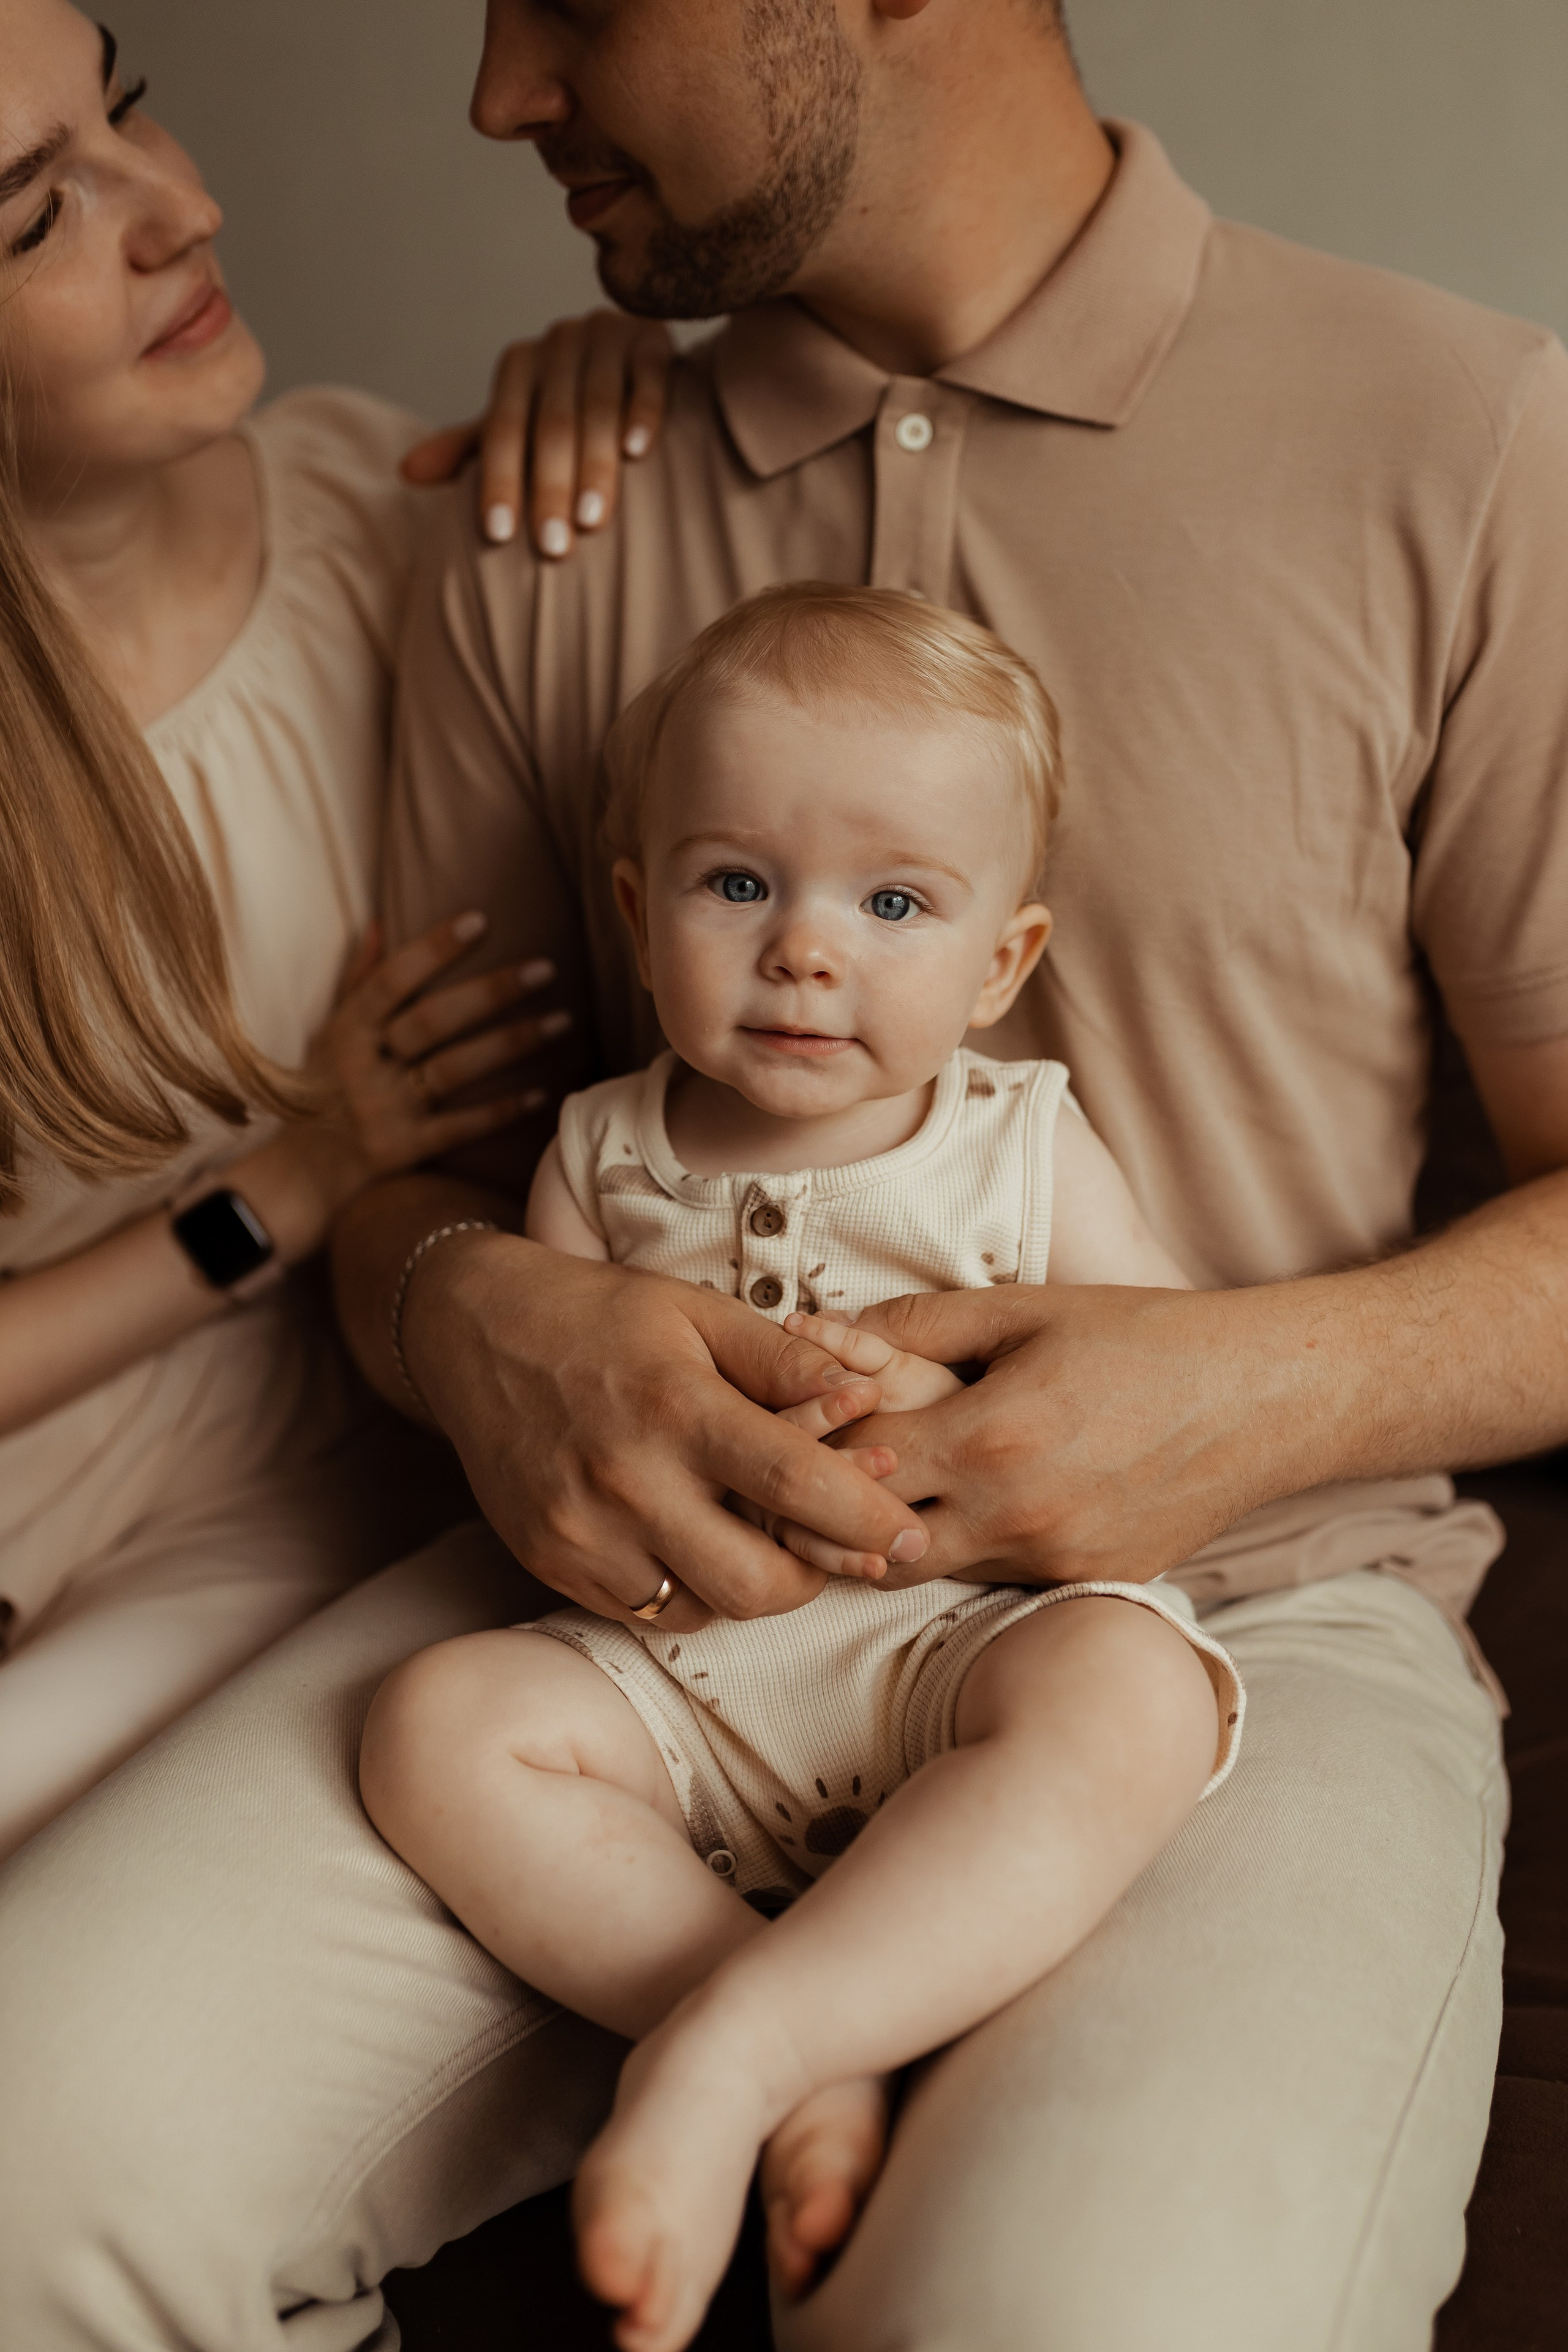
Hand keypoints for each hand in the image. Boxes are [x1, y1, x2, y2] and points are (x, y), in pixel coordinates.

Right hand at [235, 913, 559, 1260]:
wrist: (303, 1167)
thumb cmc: (324, 1085)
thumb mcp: (330, 1030)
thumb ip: (358, 978)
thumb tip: (378, 921)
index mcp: (348, 1029)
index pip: (393, 979)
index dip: (433, 948)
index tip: (479, 920)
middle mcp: (364, 1065)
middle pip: (433, 1021)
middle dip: (490, 993)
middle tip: (545, 968)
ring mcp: (385, 1109)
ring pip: (454, 1070)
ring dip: (510, 1045)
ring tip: (562, 1021)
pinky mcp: (405, 1149)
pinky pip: (459, 1128)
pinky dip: (500, 1111)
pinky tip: (542, 1093)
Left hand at [400, 310, 672, 558]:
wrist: (632, 356)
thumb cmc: (568, 407)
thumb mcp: (518, 425)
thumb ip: (471, 448)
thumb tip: (406, 473)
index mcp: (519, 366)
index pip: (502, 429)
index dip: (498, 480)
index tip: (498, 535)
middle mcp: (558, 343)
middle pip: (551, 424)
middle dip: (549, 488)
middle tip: (553, 548)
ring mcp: (607, 336)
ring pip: (598, 405)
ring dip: (595, 465)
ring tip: (592, 521)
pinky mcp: (652, 338)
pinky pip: (647, 375)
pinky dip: (642, 412)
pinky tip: (638, 453)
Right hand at [400, 1231, 933, 1631]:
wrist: (474, 1333)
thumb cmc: (603, 1315)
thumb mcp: (699, 1310)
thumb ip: (788, 1359)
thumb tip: (871, 1398)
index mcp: (674, 1407)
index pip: (796, 1484)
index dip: (866, 1517)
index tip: (910, 1535)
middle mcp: (625, 1482)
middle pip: (758, 1583)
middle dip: (815, 1574)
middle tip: (832, 1542)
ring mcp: (582, 1533)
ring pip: (708, 1609)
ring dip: (753, 1584)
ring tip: (757, 1530)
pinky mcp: (552, 1565)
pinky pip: (651, 1613)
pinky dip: (692, 1590)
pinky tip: (696, 1540)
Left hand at [823, 1283, 1312, 1589]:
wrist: (1262, 1397)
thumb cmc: (1141, 1336)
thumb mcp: (1023, 1310)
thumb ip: (915, 1327)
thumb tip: (819, 1332)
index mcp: (988, 1435)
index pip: (852, 1468)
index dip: (814, 1447)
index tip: (803, 1428)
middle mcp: (1013, 1513)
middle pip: (871, 1546)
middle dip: (836, 1516)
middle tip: (822, 1478)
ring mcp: (1053, 1560)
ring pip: (929, 1572)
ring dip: (897, 1539)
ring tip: (889, 1491)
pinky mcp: (1087, 1584)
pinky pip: (994, 1580)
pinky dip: (969, 1549)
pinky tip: (972, 1506)